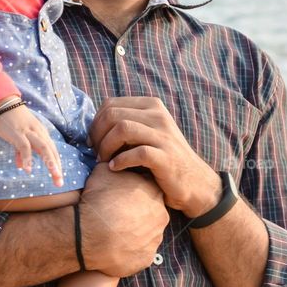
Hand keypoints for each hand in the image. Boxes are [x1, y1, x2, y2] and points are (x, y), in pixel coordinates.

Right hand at [0, 103, 63, 186]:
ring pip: (43, 148)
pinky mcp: (18, 133)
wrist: (2, 104)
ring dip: (50, 162)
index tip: (59, 178)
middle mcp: (38, 132)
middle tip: (59, 182)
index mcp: (41, 133)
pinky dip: (27, 158)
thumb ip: (21, 152)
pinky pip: (25, 147)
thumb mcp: (20, 136)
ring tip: (54, 175)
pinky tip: (28, 170)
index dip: (56, 163)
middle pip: (51, 150)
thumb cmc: (12, 120)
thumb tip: (22, 166)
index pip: (52, 150)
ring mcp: (29, 132)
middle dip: (56, 167)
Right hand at [80, 162, 168, 276]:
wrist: (91, 233)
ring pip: (148, 232)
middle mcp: (161, 215)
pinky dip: (131, 248)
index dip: (134, 190)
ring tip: (115, 229)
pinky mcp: (148, 257)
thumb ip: (114, 164)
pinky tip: (116, 244)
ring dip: (136, 230)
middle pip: (152, 211)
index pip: (149, 188)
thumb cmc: (98, 199)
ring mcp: (156, 238)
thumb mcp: (103, 171)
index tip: (122, 193)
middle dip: (138, 211)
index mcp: (154, 191)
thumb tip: (112, 161)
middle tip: (119, 212)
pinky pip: (141, 251)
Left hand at [88, 96, 221, 216]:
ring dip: (106, 146)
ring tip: (103, 160)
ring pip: (122, 129)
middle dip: (98, 134)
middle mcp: (158, 116)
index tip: (92, 141)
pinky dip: (120, 160)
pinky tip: (115, 168)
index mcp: (151, 106)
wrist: (194, 182)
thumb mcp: (147, 133)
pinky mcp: (166, 157)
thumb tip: (93, 126)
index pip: (111, 104)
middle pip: (113, 114)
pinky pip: (137, 153)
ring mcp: (164, 136)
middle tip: (96, 153)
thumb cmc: (162, 158)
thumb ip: (127, 123)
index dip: (95, 122)